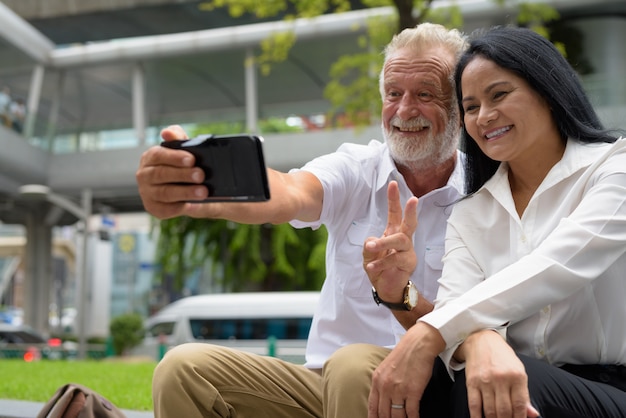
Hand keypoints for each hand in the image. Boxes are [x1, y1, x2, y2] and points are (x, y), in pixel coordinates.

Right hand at [136, 125, 210, 218]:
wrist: (190, 188)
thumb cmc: (184, 165)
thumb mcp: (183, 149)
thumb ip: (177, 137)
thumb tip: (167, 133)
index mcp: (150, 158)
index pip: (158, 155)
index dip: (175, 157)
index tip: (192, 159)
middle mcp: (144, 175)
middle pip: (161, 174)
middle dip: (182, 175)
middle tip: (201, 175)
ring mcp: (147, 192)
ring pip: (165, 193)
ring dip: (185, 192)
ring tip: (203, 192)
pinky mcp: (153, 208)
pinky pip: (165, 209)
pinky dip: (180, 208)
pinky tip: (193, 205)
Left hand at [363, 181, 417, 301]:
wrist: (387, 288)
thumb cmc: (379, 267)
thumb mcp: (368, 255)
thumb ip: (369, 246)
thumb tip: (373, 241)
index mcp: (393, 232)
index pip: (394, 213)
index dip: (393, 199)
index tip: (392, 183)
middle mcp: (403, 240)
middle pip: (409, 223)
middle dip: (411, 211)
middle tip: (413, 199)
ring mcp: (407, 251)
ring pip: (400, 240)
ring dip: (385, 242)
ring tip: (372, 246)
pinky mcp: (407, 263)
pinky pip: (394, 260)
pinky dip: (380, 263)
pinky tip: (371, 266)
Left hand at [368, 322, 444, 417]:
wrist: (418, 344)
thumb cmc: (404, 355)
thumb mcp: (385, 368)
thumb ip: (381, 383)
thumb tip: (381, 401)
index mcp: (377, 380)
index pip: (372, 407)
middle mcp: (385, 386)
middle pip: (384, 414)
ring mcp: (399, 389)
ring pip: (397, 416)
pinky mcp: (413, 391)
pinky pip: (411, 412)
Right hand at [460, 330, 539, 417]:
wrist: (482, 341)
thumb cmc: (503, 358)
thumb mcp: (519, 372)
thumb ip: (525, 395)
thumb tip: (533, 415)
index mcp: (517, 376)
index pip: (520, 405)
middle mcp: (501, 378)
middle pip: (504, 411)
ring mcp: (485, 381)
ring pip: (490, 410)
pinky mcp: (472, 382)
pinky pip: (474, 405)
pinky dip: (477, 417)